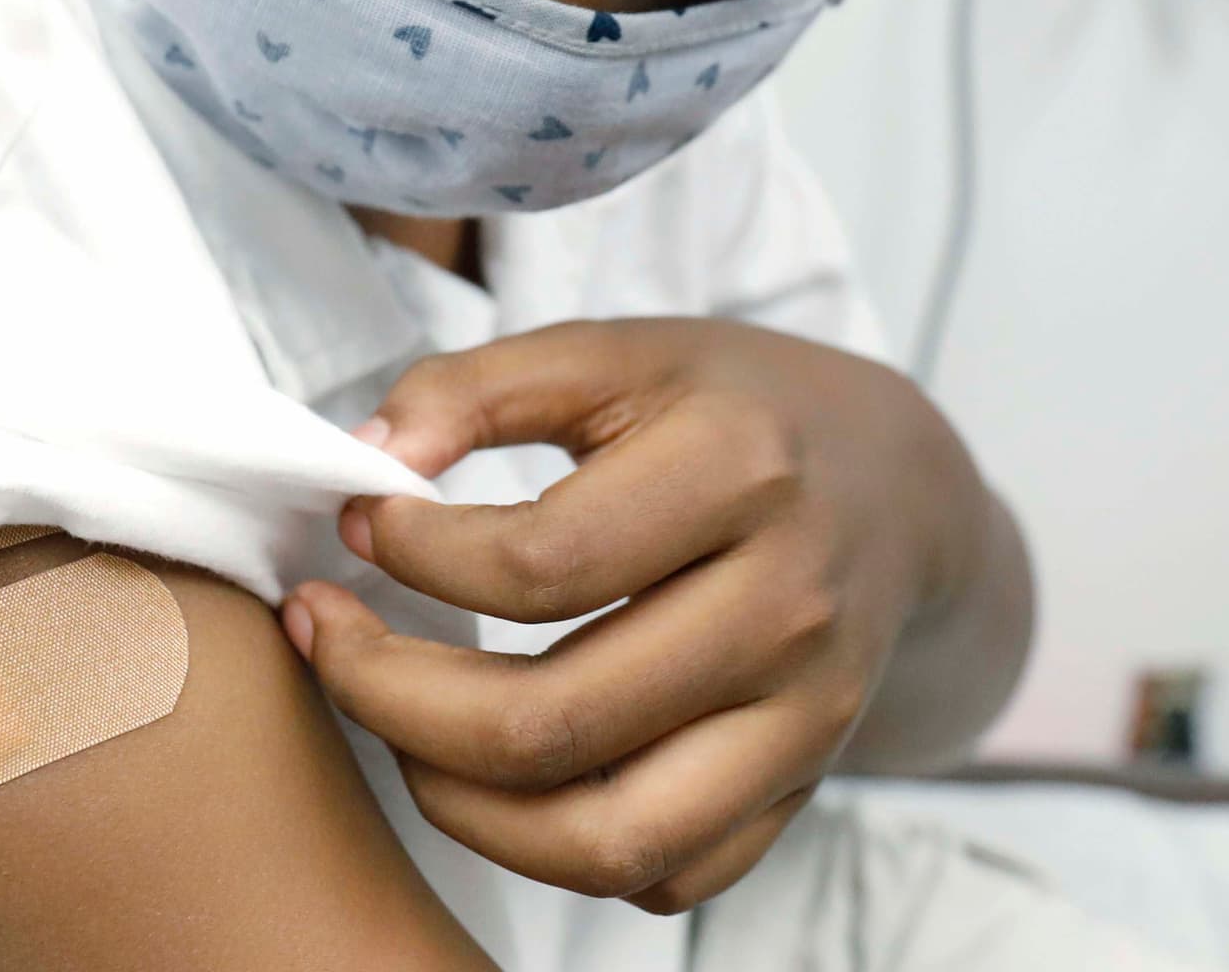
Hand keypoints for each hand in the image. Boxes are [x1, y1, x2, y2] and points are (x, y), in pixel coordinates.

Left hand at [277, 317, 1029, 913]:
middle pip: (552, 724)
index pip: (541, 562)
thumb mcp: (621, 352)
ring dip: (461, 805)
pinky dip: (558, 851)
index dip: (414, 554)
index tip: (360, 522)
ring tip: (398, 733)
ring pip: (605, 840)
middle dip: (391, 697)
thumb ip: (481, 384)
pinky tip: (504, 775)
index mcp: (742, 470)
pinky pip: (662, 876)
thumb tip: (367, 459)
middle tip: (327, 641)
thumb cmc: (736, 413)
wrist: (901, 488)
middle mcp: (786, 609)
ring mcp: (804, 720)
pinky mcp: (799, 792)